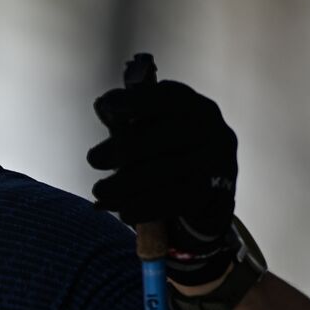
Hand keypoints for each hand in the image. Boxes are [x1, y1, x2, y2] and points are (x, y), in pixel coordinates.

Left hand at [87, 79, 237, 285]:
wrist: (207, 193)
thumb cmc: (167, 153)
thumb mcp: (149, 130)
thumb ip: (127, 115)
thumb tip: (103, 106)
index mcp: (194, 107)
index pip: (167, 97)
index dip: (135, 101)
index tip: (105, 108)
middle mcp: (212, 130)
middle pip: (164, 135)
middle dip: (123, 147)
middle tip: (93, 159)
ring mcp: (216, 162)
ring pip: (164, 171)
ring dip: (124, 183)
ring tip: (98, 190)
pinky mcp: (213, 193)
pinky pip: (172, 200)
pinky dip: (142, 206)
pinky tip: (122, 211)